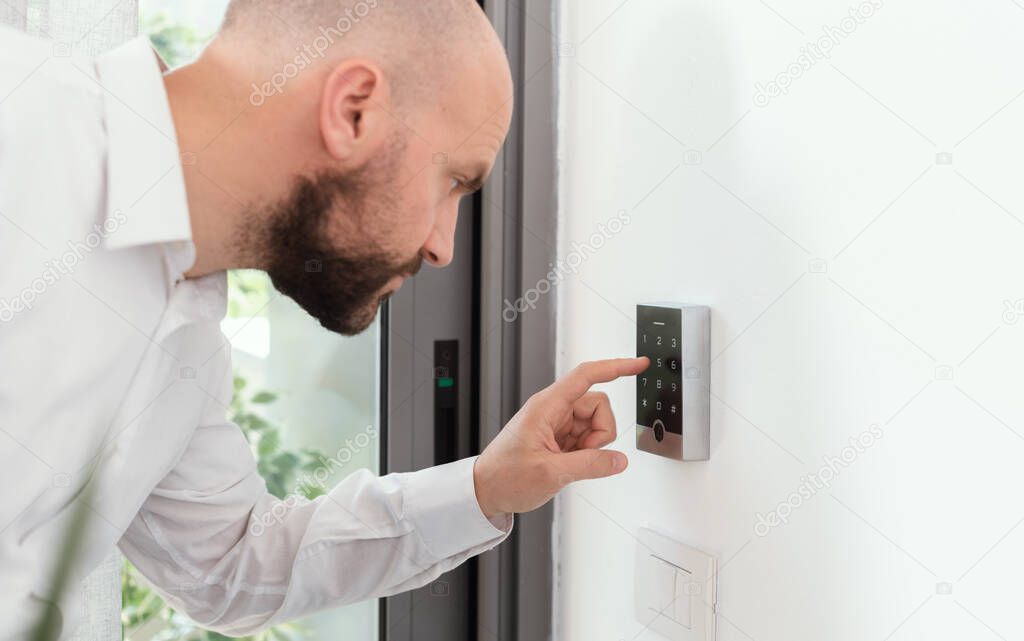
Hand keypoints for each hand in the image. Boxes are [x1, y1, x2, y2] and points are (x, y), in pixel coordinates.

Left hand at [472, 357, 649, 517]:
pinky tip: (569, 464)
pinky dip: (586, 452)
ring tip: (570, 462)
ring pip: (595, 423)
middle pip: (598, 405)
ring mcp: (557, 424)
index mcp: (547, 406)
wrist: (485, 491)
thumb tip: (619, 460)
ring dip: (593, 445)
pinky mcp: (560, 438)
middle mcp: (553, 410)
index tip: (638, 364)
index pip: (587, 375)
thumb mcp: (550, 473)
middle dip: (601, 432)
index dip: (616, 367)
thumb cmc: (504, 476)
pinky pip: (587, 438)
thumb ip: (589, 465)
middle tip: (583, 455)